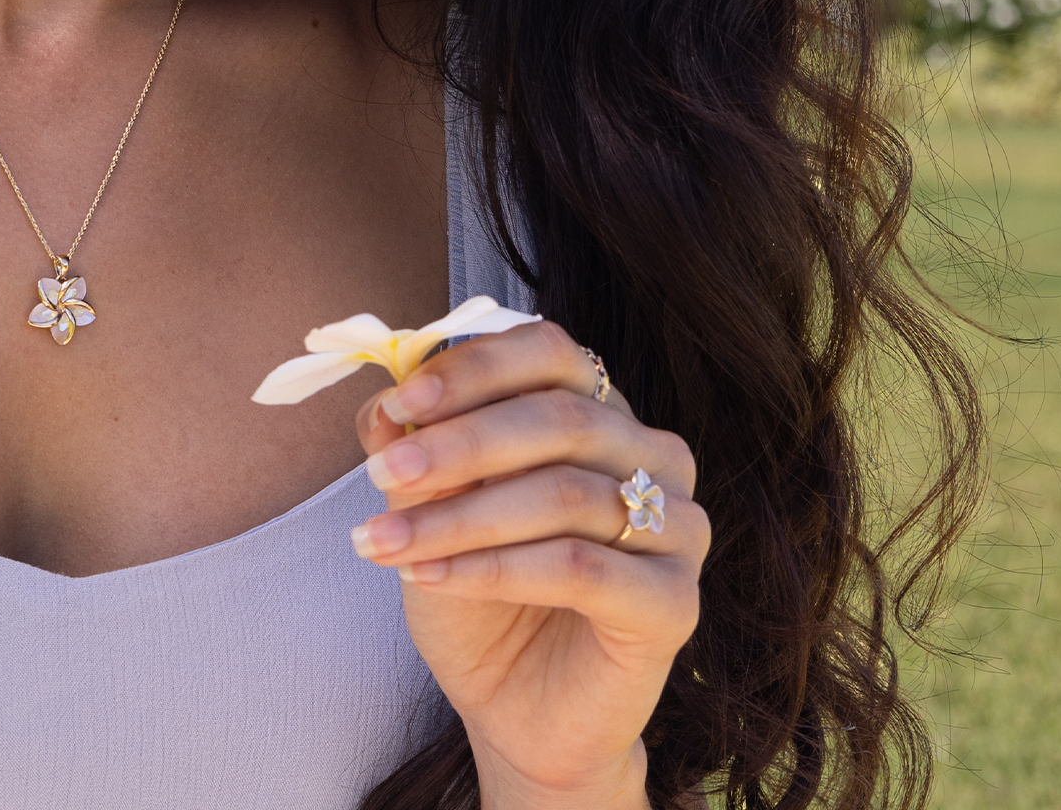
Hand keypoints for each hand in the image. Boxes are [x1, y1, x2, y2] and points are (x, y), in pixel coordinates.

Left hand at [349, 321, 705, 809]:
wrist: (515, 709)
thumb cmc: (478, 591)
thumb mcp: (431, 506)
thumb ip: (415, 444)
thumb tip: (384, 403)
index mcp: (601, 411)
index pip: (551, 351)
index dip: (475, 369)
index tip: (399, 401)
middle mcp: (654, 457)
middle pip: (560, 419)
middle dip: (458, 443)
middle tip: (381, 471)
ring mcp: (679, 529)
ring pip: (564, 495)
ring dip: (459, 515)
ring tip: (384, 540)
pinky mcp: (676, 603)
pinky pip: (578, 569)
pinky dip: (492, 568)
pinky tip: (429, 577)